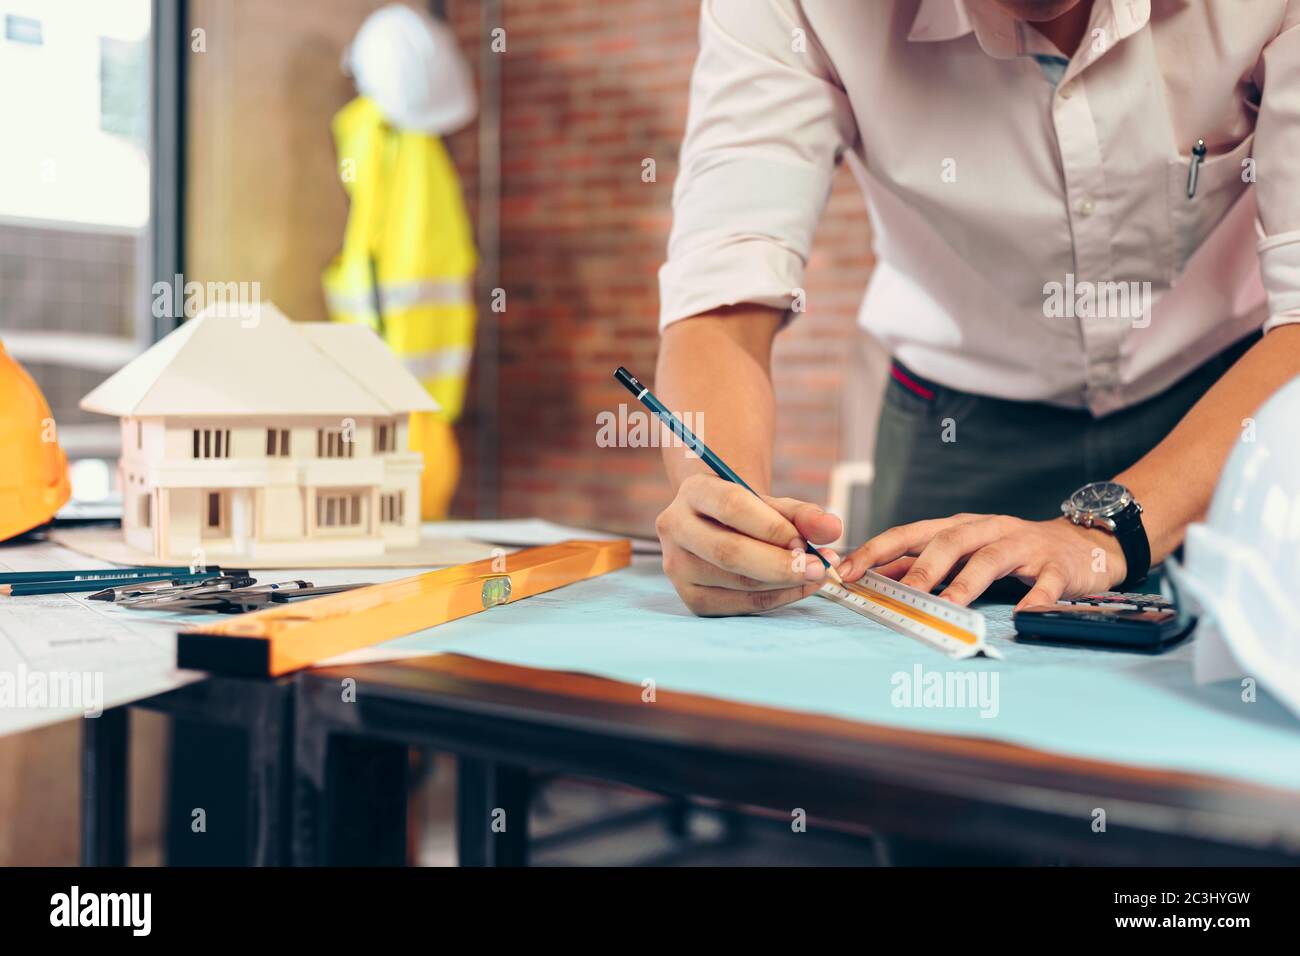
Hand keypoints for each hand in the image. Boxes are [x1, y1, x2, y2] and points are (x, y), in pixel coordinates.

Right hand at [655, 473, 843, 615]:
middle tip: (819, 568)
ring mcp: (676, 566)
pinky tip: (798, 589)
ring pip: (735, 581)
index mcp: (693, 491)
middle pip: (729, 552)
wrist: (716, 528)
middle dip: (780, 564)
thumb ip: (803, 515)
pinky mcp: (689, 597)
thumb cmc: (747, 513)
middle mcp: (675, 527)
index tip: (804, 542)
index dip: (772, 527)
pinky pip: (737, 604)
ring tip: (815, 575)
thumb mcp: (772, 505)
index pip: (732, 506)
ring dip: (783, 583)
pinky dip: (775, 599)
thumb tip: (832, 529)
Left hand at [837, 514, 1126, 609]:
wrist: (1083, 542)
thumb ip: (925, 562)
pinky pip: (1047, 582)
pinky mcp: (1057, 564)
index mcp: (958, 527)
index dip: (876, 551)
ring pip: (990, 559)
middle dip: (920, 569)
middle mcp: (987, 530)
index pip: (908, 534)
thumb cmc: (1012, 550)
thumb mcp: (966, 549)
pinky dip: (1035, 598)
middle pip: (948, 542)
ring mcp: (1023, 545)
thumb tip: (874, 577)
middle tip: (897, 595)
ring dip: (966, 584)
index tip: (844, 572)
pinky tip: (1023, 616)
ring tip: (948, 607)